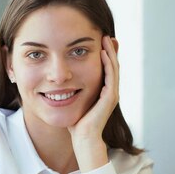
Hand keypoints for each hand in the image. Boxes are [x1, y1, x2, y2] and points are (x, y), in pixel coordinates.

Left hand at [68, 36, 118, 171]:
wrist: (83, 139)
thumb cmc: (76, 124)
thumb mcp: (73, 103)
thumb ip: (72, 93)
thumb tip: (60, 86)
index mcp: (103, 92)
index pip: (106, 69)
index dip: (103, 55)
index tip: (96, 41)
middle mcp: (110, 91)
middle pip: (112, 65)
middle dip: (109, 49)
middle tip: (104, 34)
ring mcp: (111, 94)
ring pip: (114, 68)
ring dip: (110, 52)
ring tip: (105, 38)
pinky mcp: (109, 98)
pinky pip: (110, 77)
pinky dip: (108, 64)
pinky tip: (103, 53)